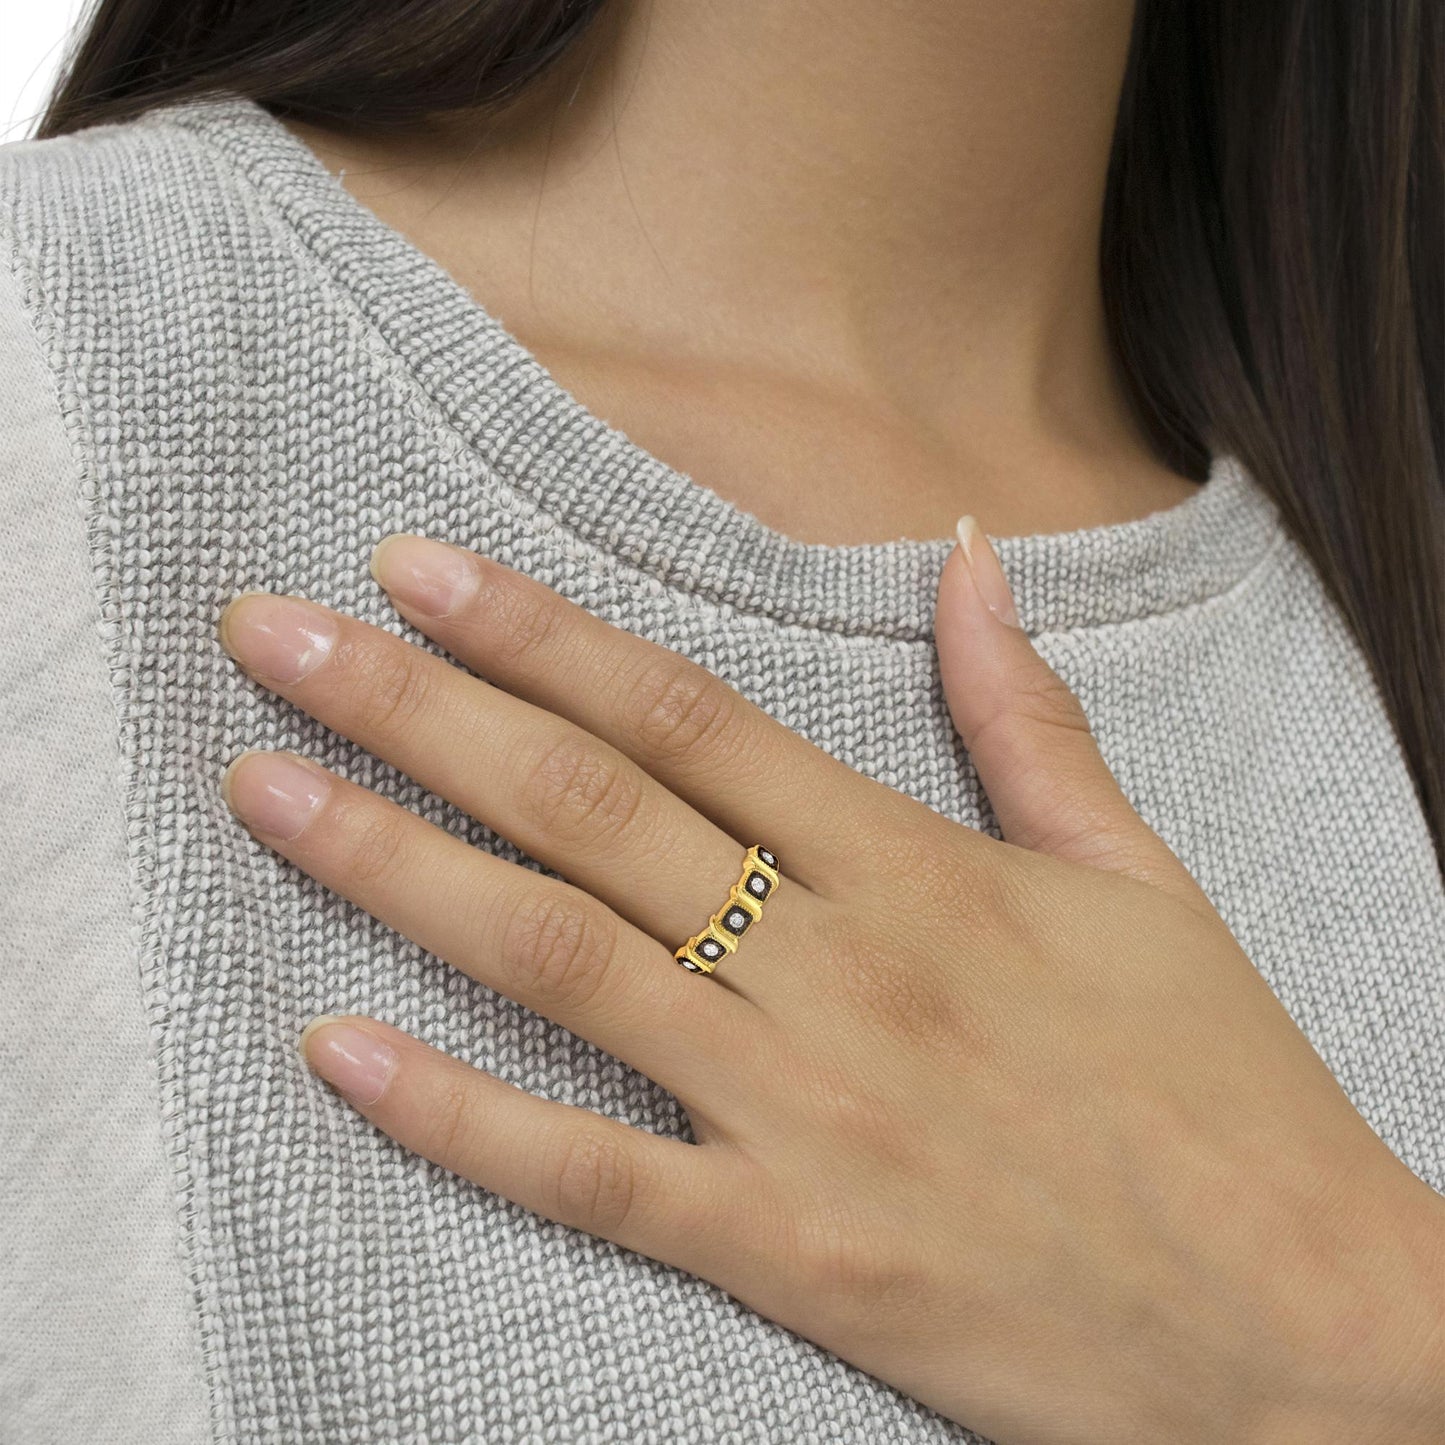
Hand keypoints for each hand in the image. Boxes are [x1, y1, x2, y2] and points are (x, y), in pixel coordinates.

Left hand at [215, 524, 1443, 1443]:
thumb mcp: (1133, 876)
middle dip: (412, 709)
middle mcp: (836, 964)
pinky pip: (593, 1176)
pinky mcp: (791, 1248)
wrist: (1293, 1318)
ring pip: (557, 960)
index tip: (413, 567)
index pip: (681, 710)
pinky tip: (337, 1054)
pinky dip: (457, 1118)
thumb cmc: (1212, 1085)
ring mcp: (803, 1109)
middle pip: (584, 806)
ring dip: (393, 868)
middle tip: (271, 637)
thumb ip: (1025, 712)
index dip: (535, 631)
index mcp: (912, 863)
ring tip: (265, 791)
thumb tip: (971, 558)